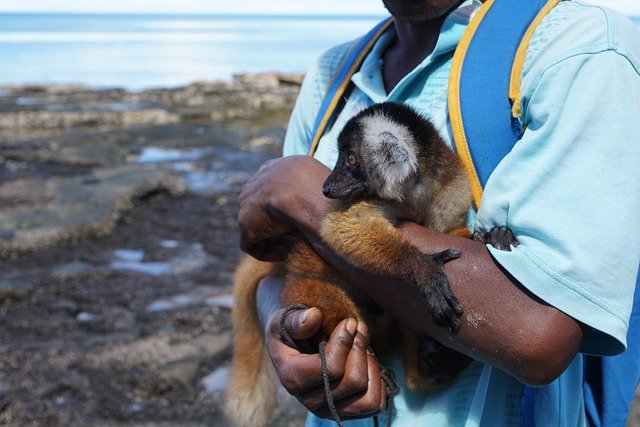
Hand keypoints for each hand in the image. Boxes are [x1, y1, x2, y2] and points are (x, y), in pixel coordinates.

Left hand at [237, 155, 329, 260]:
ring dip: (273, 238)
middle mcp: (257, 181)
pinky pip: (252, 244)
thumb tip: (323, 204)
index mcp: (274, 168)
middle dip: (275, 223)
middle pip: (261, 207)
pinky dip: (267, 253)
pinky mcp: (245, 223)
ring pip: (257, 226)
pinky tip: (284, 254)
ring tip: (292, 247)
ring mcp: (247, 202)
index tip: (298, 217)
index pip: (272, 188)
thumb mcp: (321, 183)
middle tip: (294, 235)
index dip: (284, 205)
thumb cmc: (321, 187)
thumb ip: (313, 189)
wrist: (306, 193)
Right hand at [265, 307, 386, 419]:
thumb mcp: (284, 319)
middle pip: (353, 381)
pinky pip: (375, 405)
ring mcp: (329, 411)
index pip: (331, 368)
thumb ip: (296, 319)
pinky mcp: (346, 412)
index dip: (345, 341)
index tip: (349, 322)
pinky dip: (377, 382)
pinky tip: (366, 363)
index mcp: (292, 378)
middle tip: (359, 329)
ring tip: (362, 348)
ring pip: (367, 400)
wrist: (292, 348)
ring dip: (371, 367)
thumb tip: (314, 317)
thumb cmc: (291, 332)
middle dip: (360, 349)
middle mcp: (310, 401)